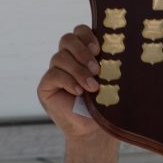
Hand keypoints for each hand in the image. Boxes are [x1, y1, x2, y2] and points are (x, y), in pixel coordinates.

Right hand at [37, 25, 113, 140]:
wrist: (93, 130)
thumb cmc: (104, 105)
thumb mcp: (108, 81)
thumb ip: (107, 63)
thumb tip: (117, 49)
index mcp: (82, 53)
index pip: (78, 32)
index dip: (86, 35)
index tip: (98, 49)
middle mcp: (67, 59)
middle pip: (67, 39)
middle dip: (82, 52)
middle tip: (96, 69)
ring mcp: (55, 71)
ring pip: (60, 57)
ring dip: (78, 71)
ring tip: (92, 87)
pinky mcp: (46, 86)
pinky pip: (53, 75)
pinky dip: (68, 81)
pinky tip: (78, 92)